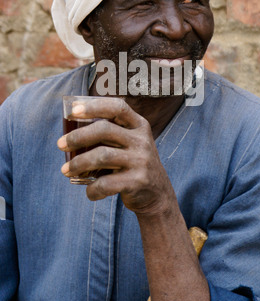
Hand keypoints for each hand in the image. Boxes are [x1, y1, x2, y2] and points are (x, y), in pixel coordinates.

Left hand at [57, 97, 175, 213]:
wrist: (158, 194)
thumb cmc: (133, 164)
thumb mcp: (130, 143)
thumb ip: (111, 133)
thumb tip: (71, 129)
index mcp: (139, 125)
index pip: (117, 107)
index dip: (94, 106)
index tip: (73, 110)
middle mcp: (142, 140)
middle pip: (105, 130)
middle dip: (78, 136)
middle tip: (60, 144)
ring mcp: (141, 161)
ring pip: (102, 156)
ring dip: (78, 163)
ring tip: (65, 170)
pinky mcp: (137, 182)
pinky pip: (106, 183)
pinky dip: (92, 189)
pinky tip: (89, 191)